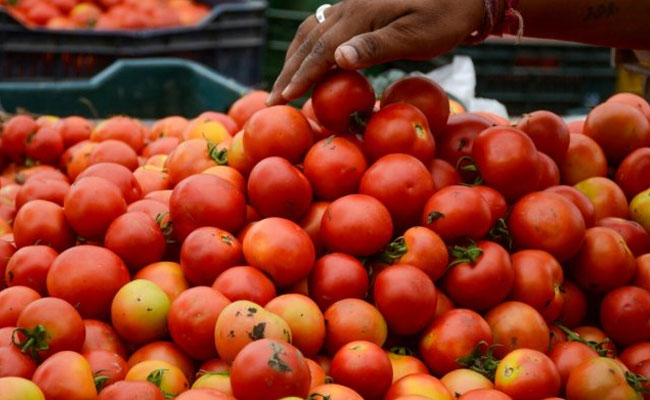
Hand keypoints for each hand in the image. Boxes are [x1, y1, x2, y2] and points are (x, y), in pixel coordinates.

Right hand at [266, 0, 485, 105]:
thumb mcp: (417, 36)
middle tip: (272, 100)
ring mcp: (352, 6)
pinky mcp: (358, 10)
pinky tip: (307, 62)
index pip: (321, 49)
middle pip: (309, 41)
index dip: (301, 75)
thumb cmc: (445, 17)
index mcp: (361, 14)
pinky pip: (323, 28)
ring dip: (294, 59)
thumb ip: (377, 46)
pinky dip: (308, 48)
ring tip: (284, 85)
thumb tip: (338, 59)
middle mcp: (350, 7)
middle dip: (289, 72)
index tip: (284, 99)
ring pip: (311, 32)